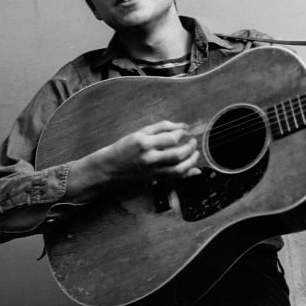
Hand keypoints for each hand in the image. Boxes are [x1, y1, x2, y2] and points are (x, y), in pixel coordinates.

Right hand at [66, 120, 199, 201]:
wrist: (110, 167)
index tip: (186, 131)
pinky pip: (175, 179)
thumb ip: (162, 127)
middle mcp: (149, 158)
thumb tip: (184, 126)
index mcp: (144, 143)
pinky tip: (192, 168)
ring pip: (179, 170)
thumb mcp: (140, 132)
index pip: (171, 138)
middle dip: (190, 148)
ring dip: (192, 161)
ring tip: (195, 154)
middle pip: (178, 155)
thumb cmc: (125, 147)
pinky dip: (187, 174)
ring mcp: (152, 171)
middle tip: (193, 142)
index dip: (183, 134)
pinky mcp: (155, 179)